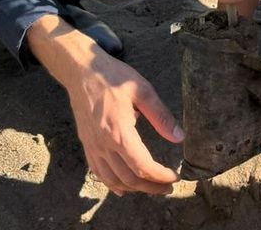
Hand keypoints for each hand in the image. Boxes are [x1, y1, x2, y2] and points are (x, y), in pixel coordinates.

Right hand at [66, 50, 184, 195]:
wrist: (81, 71)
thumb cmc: (113, 77)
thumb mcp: (142, 90)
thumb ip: (161, 116)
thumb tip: (179, 137)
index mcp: (119, 132)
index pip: (142, 167)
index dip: (160, 177)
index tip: (174, 178)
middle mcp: (103, 145)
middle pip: (129, 179)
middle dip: (151, 187)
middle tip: (168, 188)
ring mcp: (92, 147)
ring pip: (113, 180)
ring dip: (134, 189)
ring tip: (152, 187)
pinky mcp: (86, 145)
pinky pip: (98, 172)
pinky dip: (112, 184)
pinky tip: (123, 188)